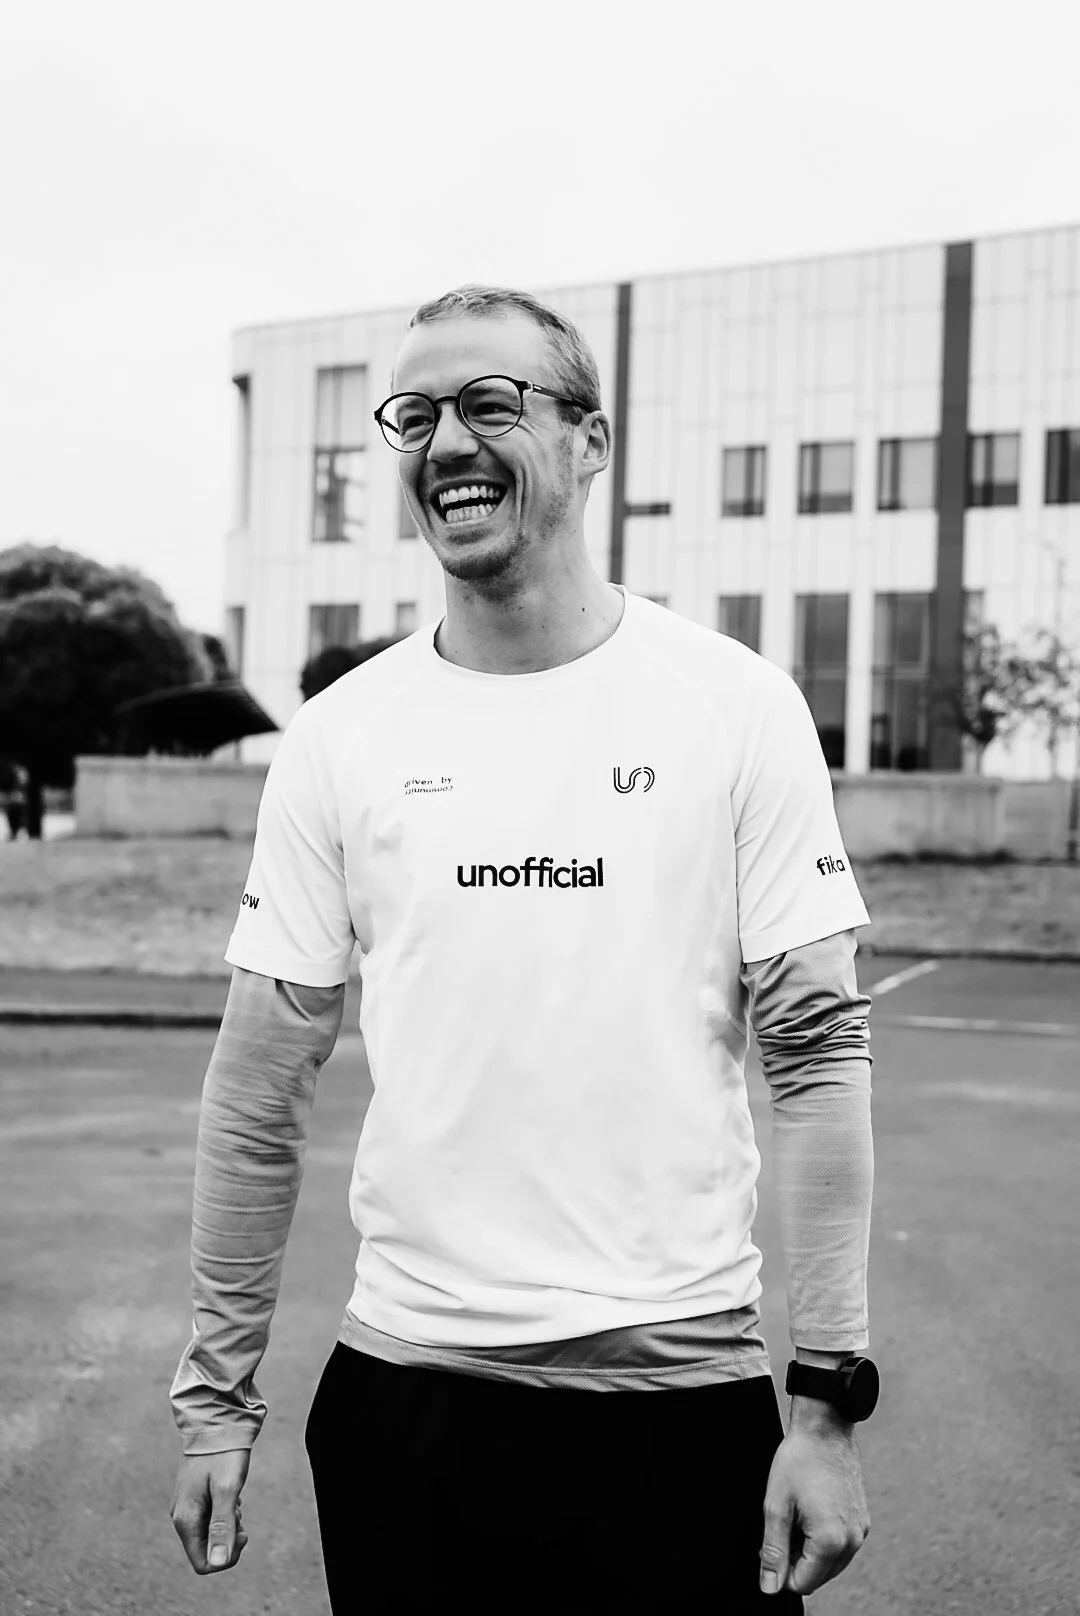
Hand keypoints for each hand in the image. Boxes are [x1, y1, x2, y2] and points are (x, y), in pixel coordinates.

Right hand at [171, 1448, 251, 1574]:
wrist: (217, 1422)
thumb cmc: (223, 1454)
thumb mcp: (227, 1489)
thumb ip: (222, 1526)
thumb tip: (218, 1562)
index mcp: (186, 1519)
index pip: (203, 1563)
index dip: (225, 1558)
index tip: (241, 1532)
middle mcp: (182, 1516)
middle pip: (206, 1550)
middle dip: (228, 1538)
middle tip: (238, 1511)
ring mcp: (187, 1506)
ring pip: (210, 1533)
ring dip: (228, 1524)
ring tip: (235, 1498)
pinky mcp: (195, 1497)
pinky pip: (210, 1517)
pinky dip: (225, 1512)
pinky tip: (231, 1493)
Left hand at [759, 1416, 869, 1595]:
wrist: (825, 1428)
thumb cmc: (799, 1460)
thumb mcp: (776, 1505)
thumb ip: (773, 1551)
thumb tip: (770, 1586)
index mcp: (830, 1541)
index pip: (802, 1584)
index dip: (780, 1569)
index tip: (771, 1543)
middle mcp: (852, 1541)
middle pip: (817, 1576)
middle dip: (796, 1560)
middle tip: (784, 1524)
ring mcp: (860, 1531)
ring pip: (830, 1563)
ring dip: (810, 1550)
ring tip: (798, 1515)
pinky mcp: (863, 1521)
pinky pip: (841, 1546)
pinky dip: (824, 1538)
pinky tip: (812, 1511)